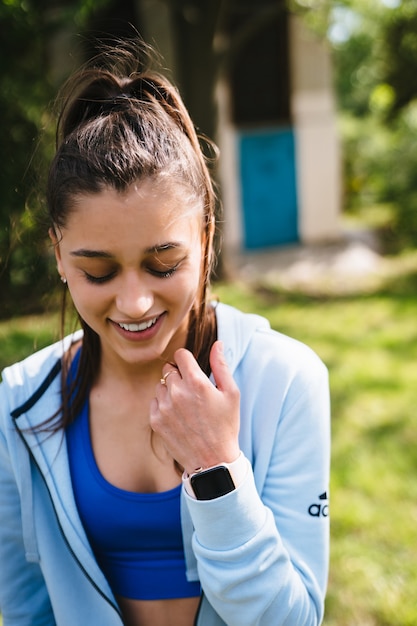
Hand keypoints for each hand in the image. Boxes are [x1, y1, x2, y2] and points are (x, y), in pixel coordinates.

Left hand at [150, 341, 240, 474]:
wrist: (212, 461)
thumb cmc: (226, 426)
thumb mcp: (231, 394)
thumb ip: (221, 366)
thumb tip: (217, 343)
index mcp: (197, 383)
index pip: (181, 355)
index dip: (187, 359)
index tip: (192, 369)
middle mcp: (177, 393)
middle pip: (169, 369)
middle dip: (179, 375)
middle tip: (192, 391)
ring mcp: (164, 407)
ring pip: (160, 385)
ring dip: (170, 390)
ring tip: (186, 406)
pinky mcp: (156, 421)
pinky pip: (155, 402)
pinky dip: (163, 405)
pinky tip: (178, 417)